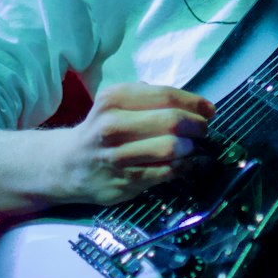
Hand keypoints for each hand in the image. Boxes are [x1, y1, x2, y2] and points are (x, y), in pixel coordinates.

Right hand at [55, 82, 215, 204]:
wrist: (68, 165)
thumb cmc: (102, 129)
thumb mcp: (116, 103)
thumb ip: (149, 98)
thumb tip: (195, 105)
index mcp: (114, 99)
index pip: (165, 96)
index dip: (194, 103)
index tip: (209, 110)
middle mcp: (112, 125)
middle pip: (172, 121)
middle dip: (197, 125)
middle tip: (203, 129)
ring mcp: (118, 156)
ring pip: (172, 148)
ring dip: (193, 147)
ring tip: (197, 146)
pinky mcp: (126, 181)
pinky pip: (168, 172)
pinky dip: (189, 167)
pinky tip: (195, 163)